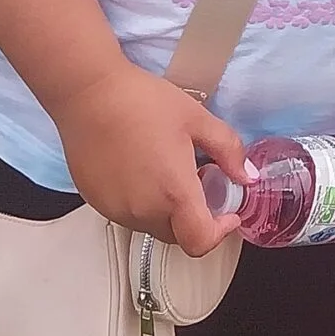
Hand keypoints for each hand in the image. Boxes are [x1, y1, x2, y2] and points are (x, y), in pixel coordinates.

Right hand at [52, 63, 244, 256]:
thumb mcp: (197, 119)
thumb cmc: (142, 102)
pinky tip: (139, 167)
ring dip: (165, 208)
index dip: (219, 234)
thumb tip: (246, 176)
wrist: (88, 93)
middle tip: (197, 180)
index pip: (200, 242)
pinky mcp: (95, 201)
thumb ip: (228, 150)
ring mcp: (115, 209)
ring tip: (164, 168)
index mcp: (173, 194)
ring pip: (150, 224)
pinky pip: (126, 212)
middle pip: (177, 234)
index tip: (226, 213)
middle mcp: (142, 210)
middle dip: (193, 216)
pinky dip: (140, 201)